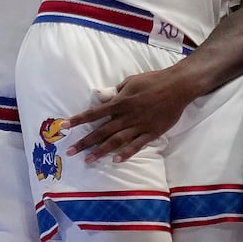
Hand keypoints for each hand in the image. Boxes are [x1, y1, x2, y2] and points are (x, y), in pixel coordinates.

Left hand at [66, 65, 196, 162]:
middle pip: (101, 131)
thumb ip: (116, 91)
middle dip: (84, 142)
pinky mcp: (151, 133)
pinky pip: (137, 145)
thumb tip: (102, 97)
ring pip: (116, 141)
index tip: (64, 126)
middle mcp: (126, 116)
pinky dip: (126, 153)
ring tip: (88, 160)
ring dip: (100, 151)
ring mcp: (139, 126)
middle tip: (70, 151)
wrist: (178, 87)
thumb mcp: (131, 81)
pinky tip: (115, 160)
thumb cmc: (153, 80)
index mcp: (120, 102)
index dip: (78, 120)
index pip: (94, 113)